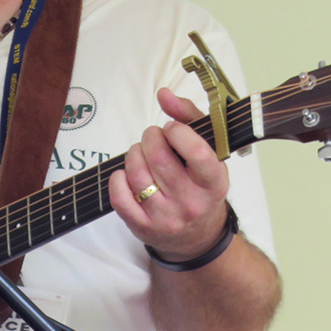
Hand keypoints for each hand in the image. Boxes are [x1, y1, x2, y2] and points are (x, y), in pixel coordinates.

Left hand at [109, 90, 231, 261]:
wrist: (197, 236)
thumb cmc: (200, 185)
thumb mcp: (209, 152)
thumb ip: (189, 117)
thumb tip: (164, 94)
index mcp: (213, 183)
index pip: (197, 153)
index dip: (178, 132)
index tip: (173, 128)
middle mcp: (191, 203)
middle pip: (158, 157)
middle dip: (150, 138)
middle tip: (154, 138)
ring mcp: (165, 218)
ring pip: (136, 173)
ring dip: (134, 154)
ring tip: (143, 155)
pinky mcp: (142, 227)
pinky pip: (119, 196)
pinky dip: (118, 178)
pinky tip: (127, 174)